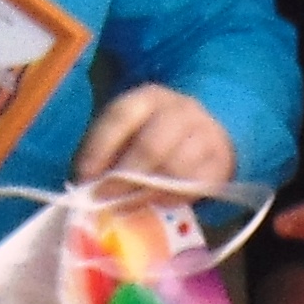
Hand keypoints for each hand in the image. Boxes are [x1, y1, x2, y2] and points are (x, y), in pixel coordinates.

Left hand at [74, 85, 236, 191]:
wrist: (208, 129)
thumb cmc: (154, 134)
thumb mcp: (128, 131)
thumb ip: (105, 154)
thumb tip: (86, 185)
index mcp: (149, 97)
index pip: (121, 117)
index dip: (99, 149)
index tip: (83, 177)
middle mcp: (180, 111)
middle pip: (150, 146)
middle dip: (122, 178)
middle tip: (102, 199)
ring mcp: (204, 135)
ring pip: (173, 171)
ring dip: (144, 194)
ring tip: (125, 207)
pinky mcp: (219, 162)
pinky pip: (193, 187)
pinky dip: (170, 199)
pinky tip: (155, 203)